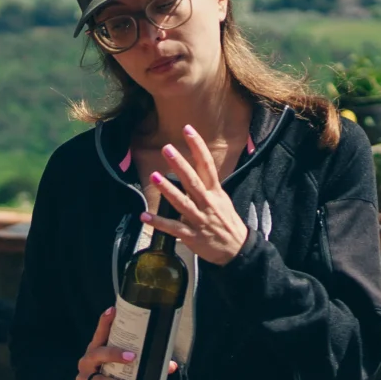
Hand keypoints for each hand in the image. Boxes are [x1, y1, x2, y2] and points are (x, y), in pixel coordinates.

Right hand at [73, 306, 174, 379]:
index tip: (113, 311)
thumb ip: (144, 364)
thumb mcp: (119, 366)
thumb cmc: (108, 374)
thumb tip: (170, 366)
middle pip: (97, 354)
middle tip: (133, 358)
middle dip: (114, 354)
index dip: (105, 322)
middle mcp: (86, 363)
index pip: (100, 333)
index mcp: (96, 350)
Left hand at [142, 127, 252, 265]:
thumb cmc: (226, 222)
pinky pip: (173, 228)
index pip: (207, 165)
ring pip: (182, 203)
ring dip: (167, 190)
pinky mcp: (192, 236)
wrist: (236, 249)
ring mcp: (200, 219)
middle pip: (193, 181)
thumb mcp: (221, 199)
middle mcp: (208, 203)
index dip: (198, 147)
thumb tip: (194, 169)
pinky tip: (144, 216)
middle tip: (167, 148)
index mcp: (215, 192)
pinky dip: (158, 223)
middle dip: (180, 164)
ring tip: (154, 176)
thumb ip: (207, 185)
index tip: (188, 130)